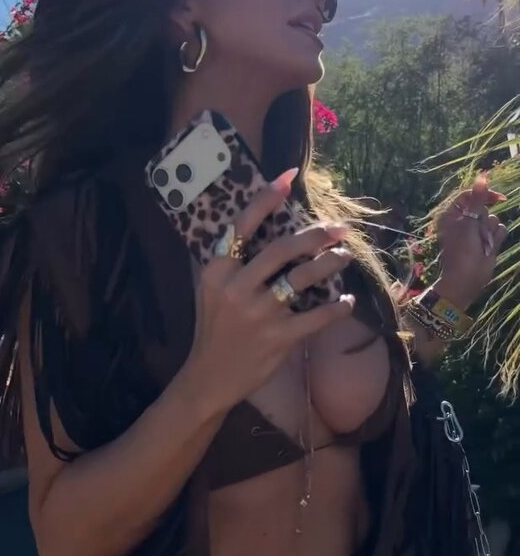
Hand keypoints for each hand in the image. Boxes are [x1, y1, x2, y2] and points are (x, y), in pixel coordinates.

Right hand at [179, 173, 354, 417]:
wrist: (209, 377)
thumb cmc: (214, 328)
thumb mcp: (211, 290)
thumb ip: (234, 263)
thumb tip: (272, 229)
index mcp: (217, 270)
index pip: (244, 225)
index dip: (267, 199)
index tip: (289, 178)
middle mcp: (236, 288)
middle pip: (283, 249)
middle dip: (317, 235)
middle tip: (339, 229)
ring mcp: (258, 314)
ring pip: (303, 278)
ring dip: (330, 264)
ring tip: (343, 257)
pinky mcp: (278, 338)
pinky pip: (317, 316)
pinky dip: (337, 307)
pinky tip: (346, 301)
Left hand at [434, 173, 507, 309]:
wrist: (467, 280)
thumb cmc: (462, 252)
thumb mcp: (468, 224)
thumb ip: (477, 201)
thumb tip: (482, 177)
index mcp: (452, 215)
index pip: (469, 195)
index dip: (482, 194)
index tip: (497, 197)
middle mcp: (464, 221)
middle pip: (483, 207)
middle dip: (484, 220)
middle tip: (477, 235)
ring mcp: (477, 231)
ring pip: (493, 219)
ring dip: (489, 232)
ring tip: (481, 245)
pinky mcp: (488, 241)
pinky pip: (499, 230)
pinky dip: (496, 239)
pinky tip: (489, 249)